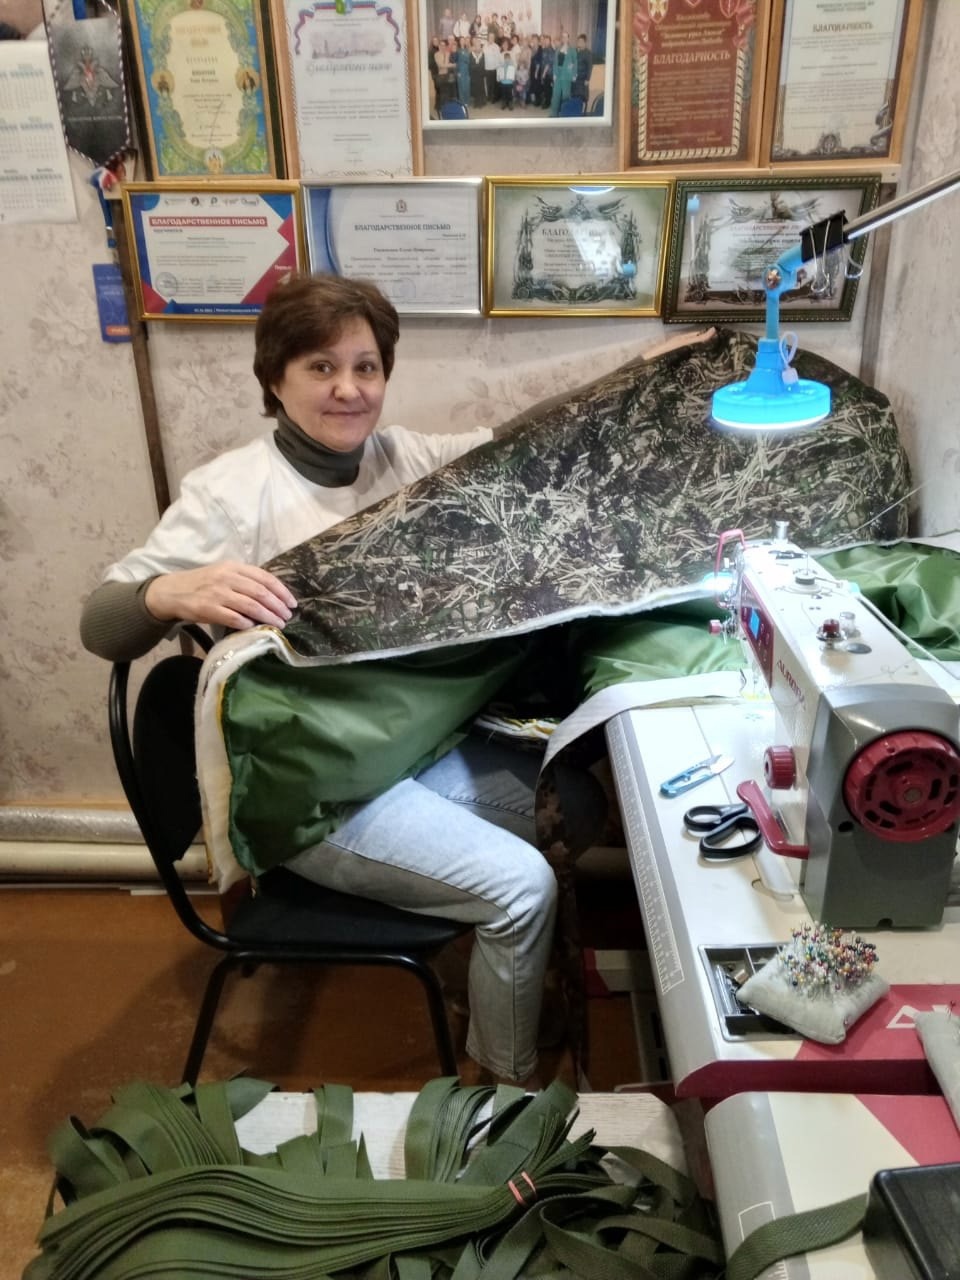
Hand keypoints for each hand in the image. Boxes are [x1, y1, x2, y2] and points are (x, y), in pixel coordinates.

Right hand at [144, 562, 297, 631]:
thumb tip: (273, 597)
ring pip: (250, 605)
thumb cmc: (203, 584)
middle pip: (261, 592)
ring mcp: (217, 593)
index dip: (281, 591)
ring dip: (268, 616)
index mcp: (234, 567)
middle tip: (287, 617)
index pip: (265, 578)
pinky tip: (255, 628)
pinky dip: (247, 623)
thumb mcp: (224, 574)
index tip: (292, 603)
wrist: (173, 591)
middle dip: (278, 606)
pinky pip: (233, 618)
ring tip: (278, 624)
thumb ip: (245, 581)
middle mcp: (227, 577)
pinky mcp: (207, 608)